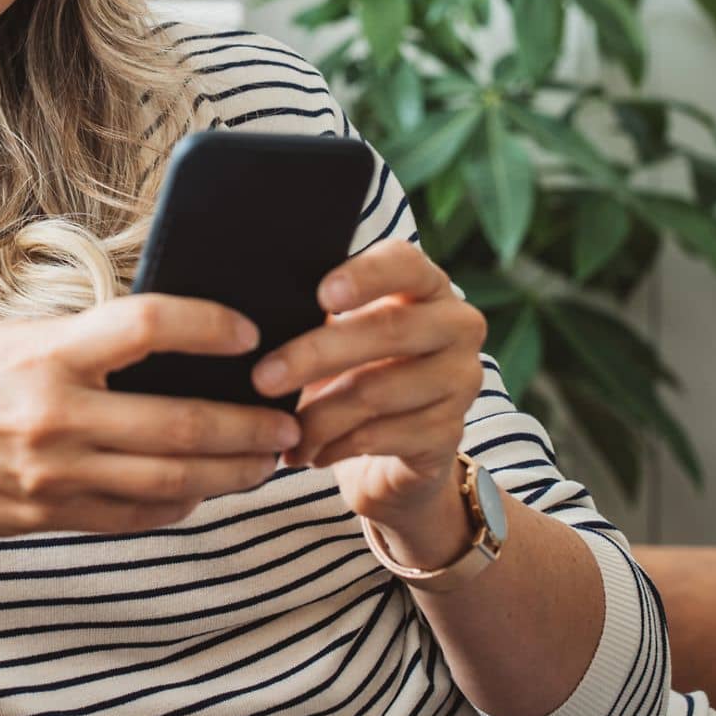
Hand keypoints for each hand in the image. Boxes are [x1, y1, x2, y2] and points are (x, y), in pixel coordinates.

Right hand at [0, 295, 304, 538]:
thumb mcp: (12, 338)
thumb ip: (84, 344)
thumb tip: (168, 344)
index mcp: (46, 353)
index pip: (149, 325)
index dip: (210, 325)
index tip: (249, 328)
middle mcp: (55, 415)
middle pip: (181, 423)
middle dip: (248, 427)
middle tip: (289, 423)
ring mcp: (52, 475)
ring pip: (169, 483)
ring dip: (230, 474)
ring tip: (264, 463)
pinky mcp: (46, 516)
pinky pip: (132, 518)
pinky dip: (177, 507)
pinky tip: (200, 494)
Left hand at [250, 239, 487, 540]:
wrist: (397, 450)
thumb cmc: (356, 371)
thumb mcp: (340, 334)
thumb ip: (318, 313)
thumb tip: (254, 309)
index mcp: (428, 285)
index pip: (406, 263)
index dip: (366, 275)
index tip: (322, 294)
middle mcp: (456, 326)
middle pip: (389, 330)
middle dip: (317, 355)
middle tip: (262, 378)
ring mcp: (460, 381)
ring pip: (378, 392)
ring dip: (317, 416)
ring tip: (278, 430)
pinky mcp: (448, 433)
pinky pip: (381, 438)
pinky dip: (333, 446)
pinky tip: (308, 452)